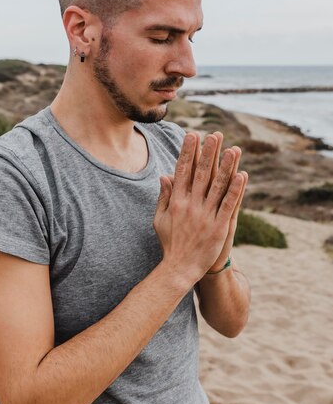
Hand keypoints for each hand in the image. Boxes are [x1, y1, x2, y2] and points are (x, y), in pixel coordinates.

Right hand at [153, 132, 246, 289]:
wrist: (179, 269)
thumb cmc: (170, 244)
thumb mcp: (160, 219)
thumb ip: (164, 197)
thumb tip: (164, 175)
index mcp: (176, 202)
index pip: (182, 171)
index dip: (189, 152)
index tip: (193, 136)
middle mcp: (190, 206)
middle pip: (201, 174)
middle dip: (208, 153)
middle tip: (215, 135)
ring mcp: (205, 216)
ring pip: (217, 186)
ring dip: (226, 166)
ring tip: (234, 149)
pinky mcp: (218, 227)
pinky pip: (228, 205)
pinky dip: (235, 190)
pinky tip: (242, 175)